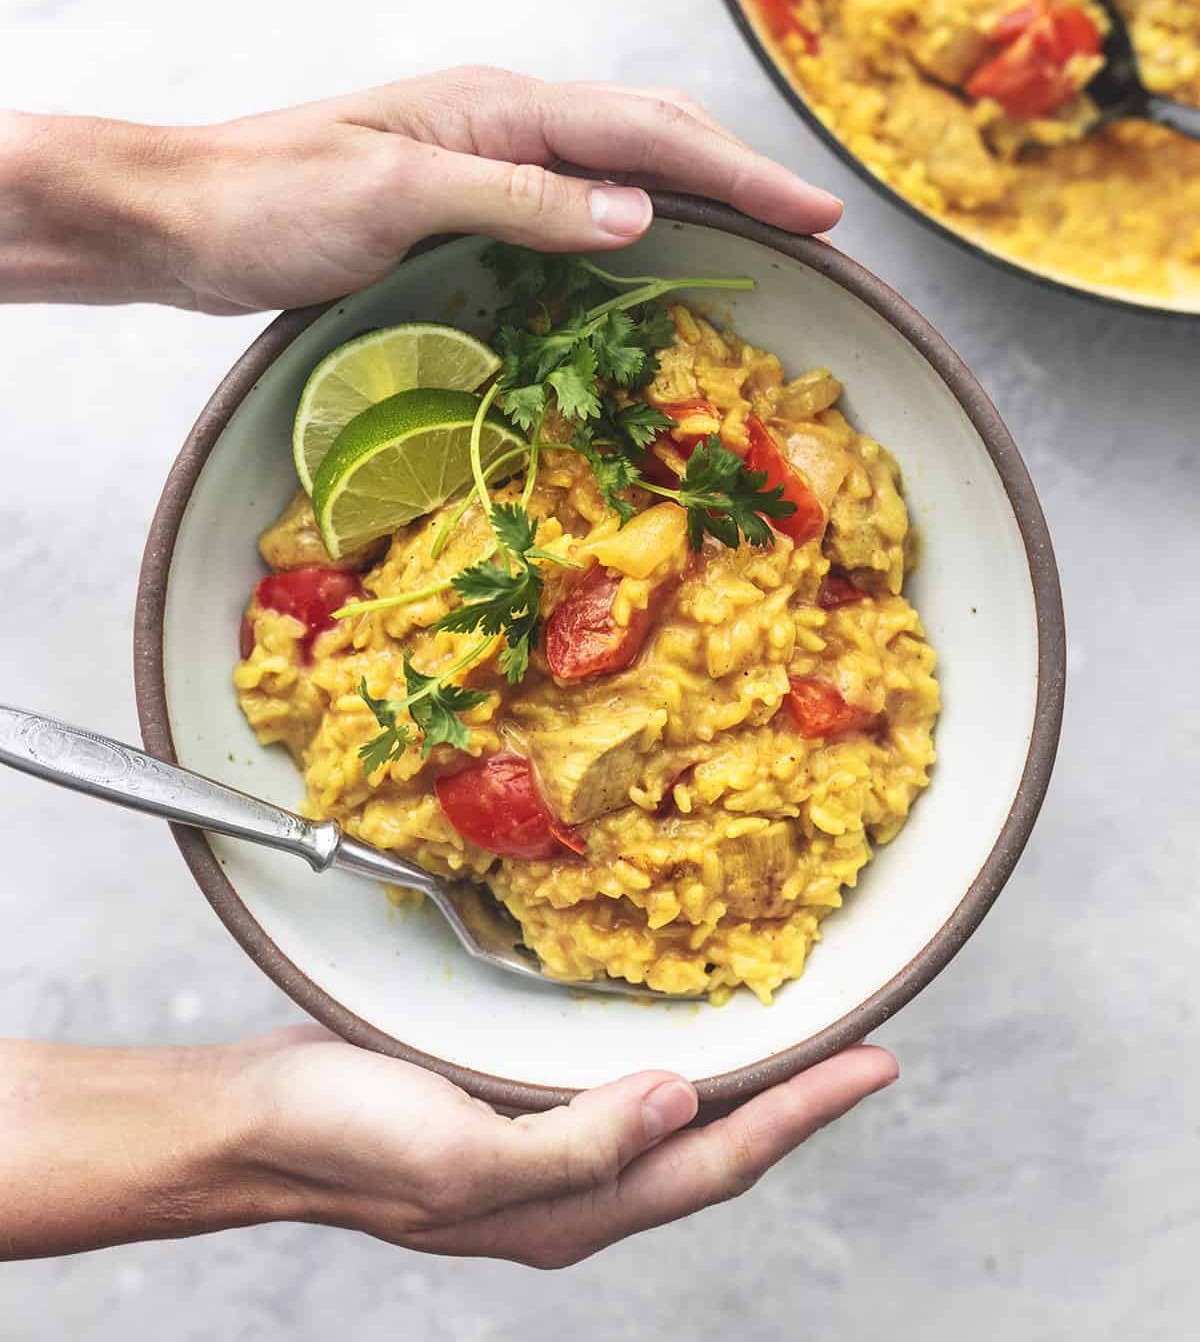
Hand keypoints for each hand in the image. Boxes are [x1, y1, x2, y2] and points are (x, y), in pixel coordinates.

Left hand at [0, 67, 841, 311]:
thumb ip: (518, 199)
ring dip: (697, 193)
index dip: (739, 173)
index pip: (646, 134)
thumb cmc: (274, 201)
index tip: (820, 211)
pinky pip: (577, 206)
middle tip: (818, 223)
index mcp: (500, 108)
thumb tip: (640, 213)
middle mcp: (505, 122)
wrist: (185, 218)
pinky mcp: (465, 203)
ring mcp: (486, 159)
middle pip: (649, 134)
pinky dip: (636, 223)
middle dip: (738, 174)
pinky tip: (655, 254)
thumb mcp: (394, 198)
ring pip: (619, 166)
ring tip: (767, 232)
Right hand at [237, 1026, 895, 1265]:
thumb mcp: (459, 1151)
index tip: (878, 1063)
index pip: (717, 1159)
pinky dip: (669, 1055)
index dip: (804, 1113)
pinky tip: (675, 1023)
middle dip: (794, 1100)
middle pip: (710, 1145)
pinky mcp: (509, 1106)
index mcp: (569, 1208)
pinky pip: (616, 1086)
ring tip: (794, 1033)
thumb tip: (682, 1101)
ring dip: (738, 1079)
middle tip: (862, 1044)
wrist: (252, 1121)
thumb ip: (576, 1142)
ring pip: (669, 1117)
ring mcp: (541, 1149)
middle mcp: (571, 1186)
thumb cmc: (343, 1137)